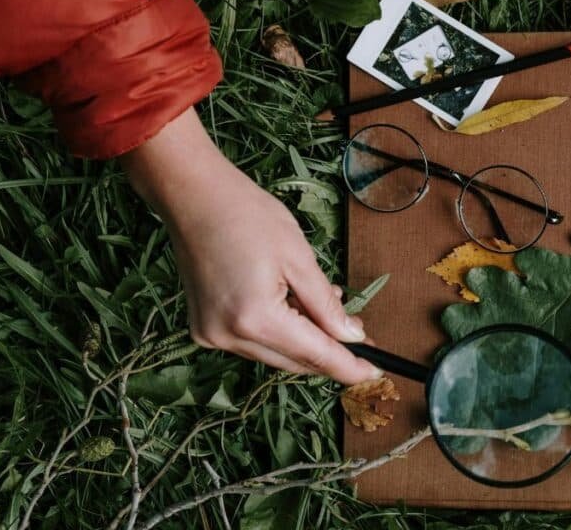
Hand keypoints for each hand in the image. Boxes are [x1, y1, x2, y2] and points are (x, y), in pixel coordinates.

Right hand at [121, 109, 380, 383]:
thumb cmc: (248, 216)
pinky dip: (280, 332)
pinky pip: (254, 343)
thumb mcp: (300, 259)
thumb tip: (351, 337)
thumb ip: (326, 306)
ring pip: (275, 355)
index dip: (349, 367)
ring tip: (330, 311)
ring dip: (305, 341)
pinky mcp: (204, 329)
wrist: (193, 196)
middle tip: (361, 334)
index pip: (315, 355)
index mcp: (256, 319)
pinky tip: (296, 308)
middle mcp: (229, 336)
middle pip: (294, 362)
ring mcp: (212, 336)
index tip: (377, 372)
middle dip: (330, 353)